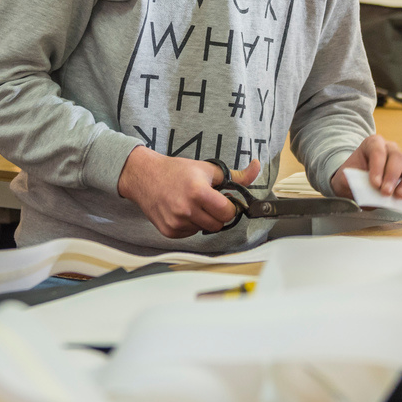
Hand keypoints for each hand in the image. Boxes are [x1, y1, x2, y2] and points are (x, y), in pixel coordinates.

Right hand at [117, 148, 261, 238]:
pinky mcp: (169, 231)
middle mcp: (186, 210)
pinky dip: (191, 225)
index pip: (227, 212)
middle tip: (209, 202)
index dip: (229, 206)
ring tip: (193, 204)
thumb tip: (257, 167)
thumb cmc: (176, 171)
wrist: (144, 176)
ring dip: (204, 220)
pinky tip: (183, 211)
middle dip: (218, 214)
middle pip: (218, 225)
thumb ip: (235, 175)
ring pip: (204, 230)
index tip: (224, 200)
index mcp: (198, 192)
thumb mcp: (207, 169)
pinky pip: (190, 234)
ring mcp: (176, 223)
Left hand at [330, 134, 401, 199]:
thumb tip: (368, 191)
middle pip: (397, 156)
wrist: (357, 186)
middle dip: (392, 175)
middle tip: (386, 192)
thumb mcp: (346, 180)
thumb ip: (354, 184)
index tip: (375, 184)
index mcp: (372, 144)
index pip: (378, 150)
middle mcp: (391, 149)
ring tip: (400, 195)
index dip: (378, 167)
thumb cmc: (352, 180)